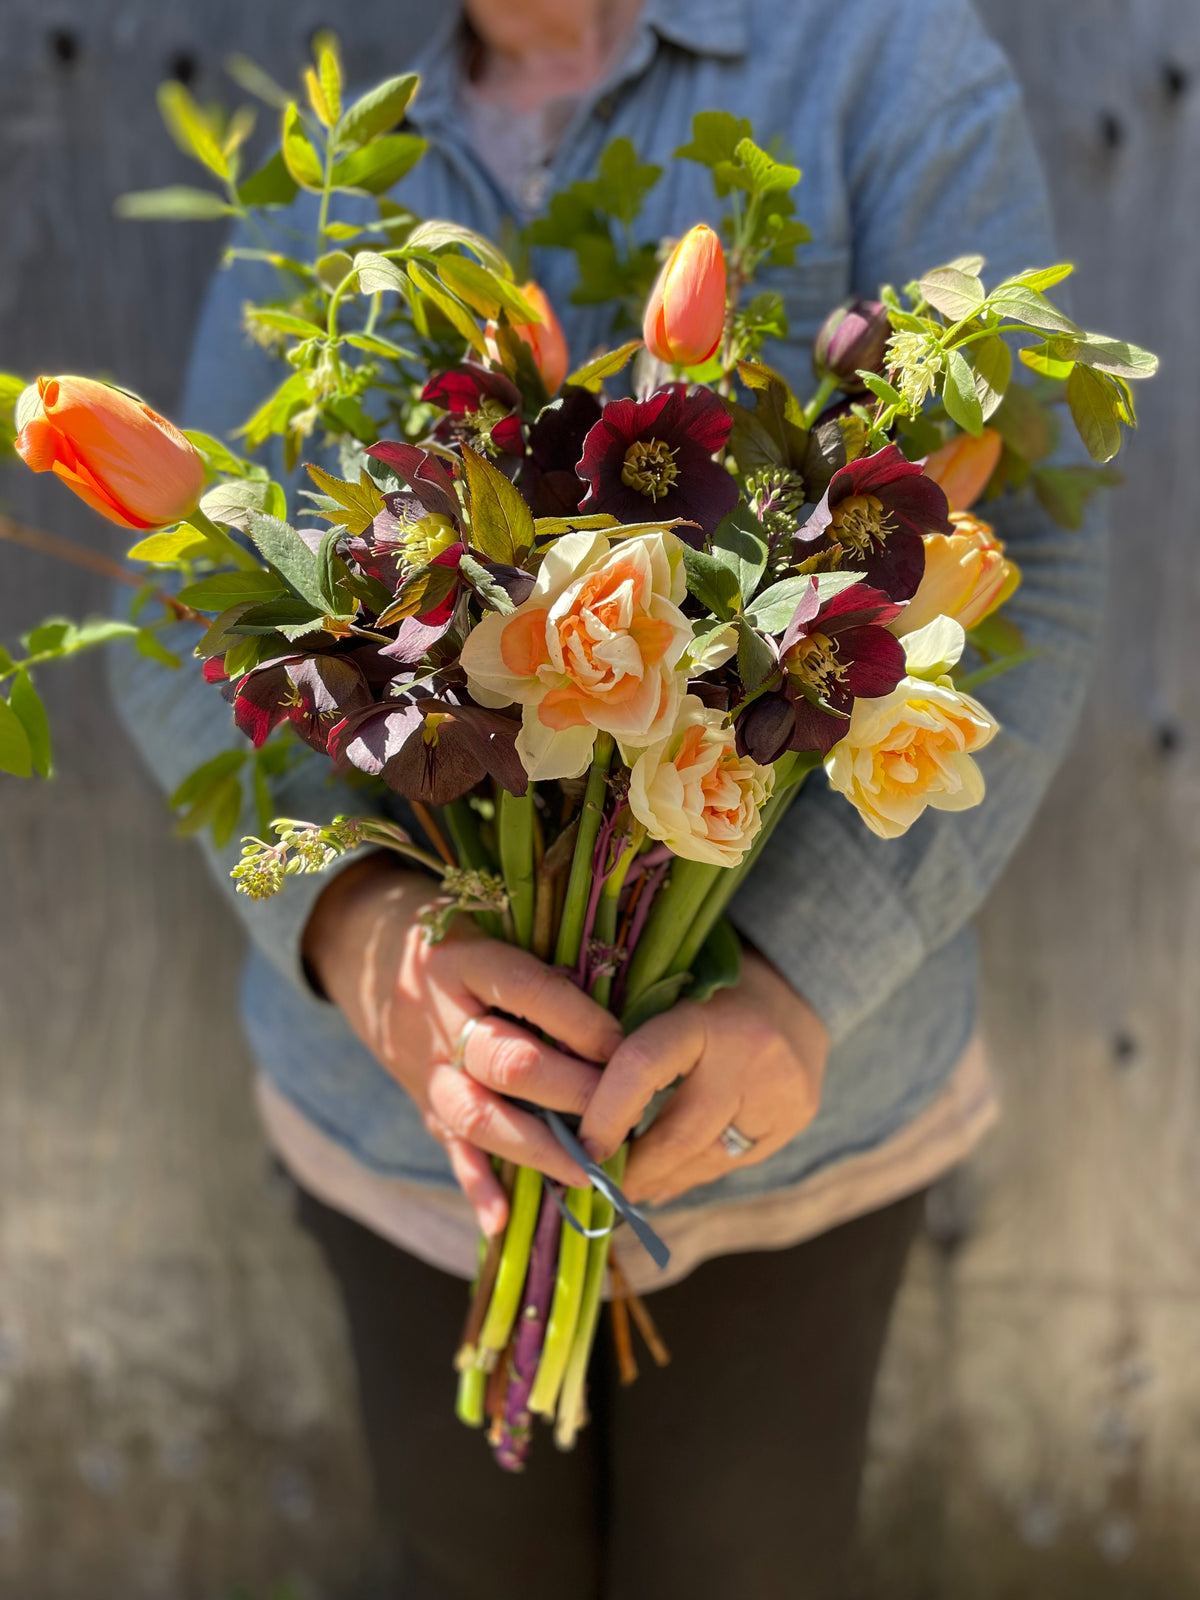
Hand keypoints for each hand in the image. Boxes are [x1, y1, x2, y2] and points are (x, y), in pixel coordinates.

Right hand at [303, 856, 622, 1233]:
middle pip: (505, 1061)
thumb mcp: (492, 920)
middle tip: (620, 1112)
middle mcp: (438, 1015)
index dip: (576, 1020)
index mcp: (460, 959)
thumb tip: (625, 1001)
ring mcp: (425, 1065)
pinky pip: (447, 1148)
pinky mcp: (421, 1101)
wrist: (365, 946)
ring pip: (475, 1114)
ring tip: (588, 1171)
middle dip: (568, 1091)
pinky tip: (503, 1221)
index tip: (623, 1045)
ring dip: (535, 1147)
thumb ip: (543, 959)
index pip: (524, 989)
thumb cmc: (458, 930)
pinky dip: (475, 1187)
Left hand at [578, 946, 827, 1204]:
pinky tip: (665, 1179)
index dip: (607, 1113)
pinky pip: (732, 1163)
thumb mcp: (668, 992)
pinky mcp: (796, 1118)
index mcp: (704, 1014)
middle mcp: (749, 1055)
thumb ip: (628, 1035)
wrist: (798, 988)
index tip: (581, 1149)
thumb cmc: (710, 989)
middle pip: (679, 1134)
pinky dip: (691, 1174)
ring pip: (706, 1160)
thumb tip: (573, 1105)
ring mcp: (780, 1092)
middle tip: (597, 1188)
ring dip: (660, 1179)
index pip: (644, 1066)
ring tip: (626, 1188)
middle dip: (633, 1169)